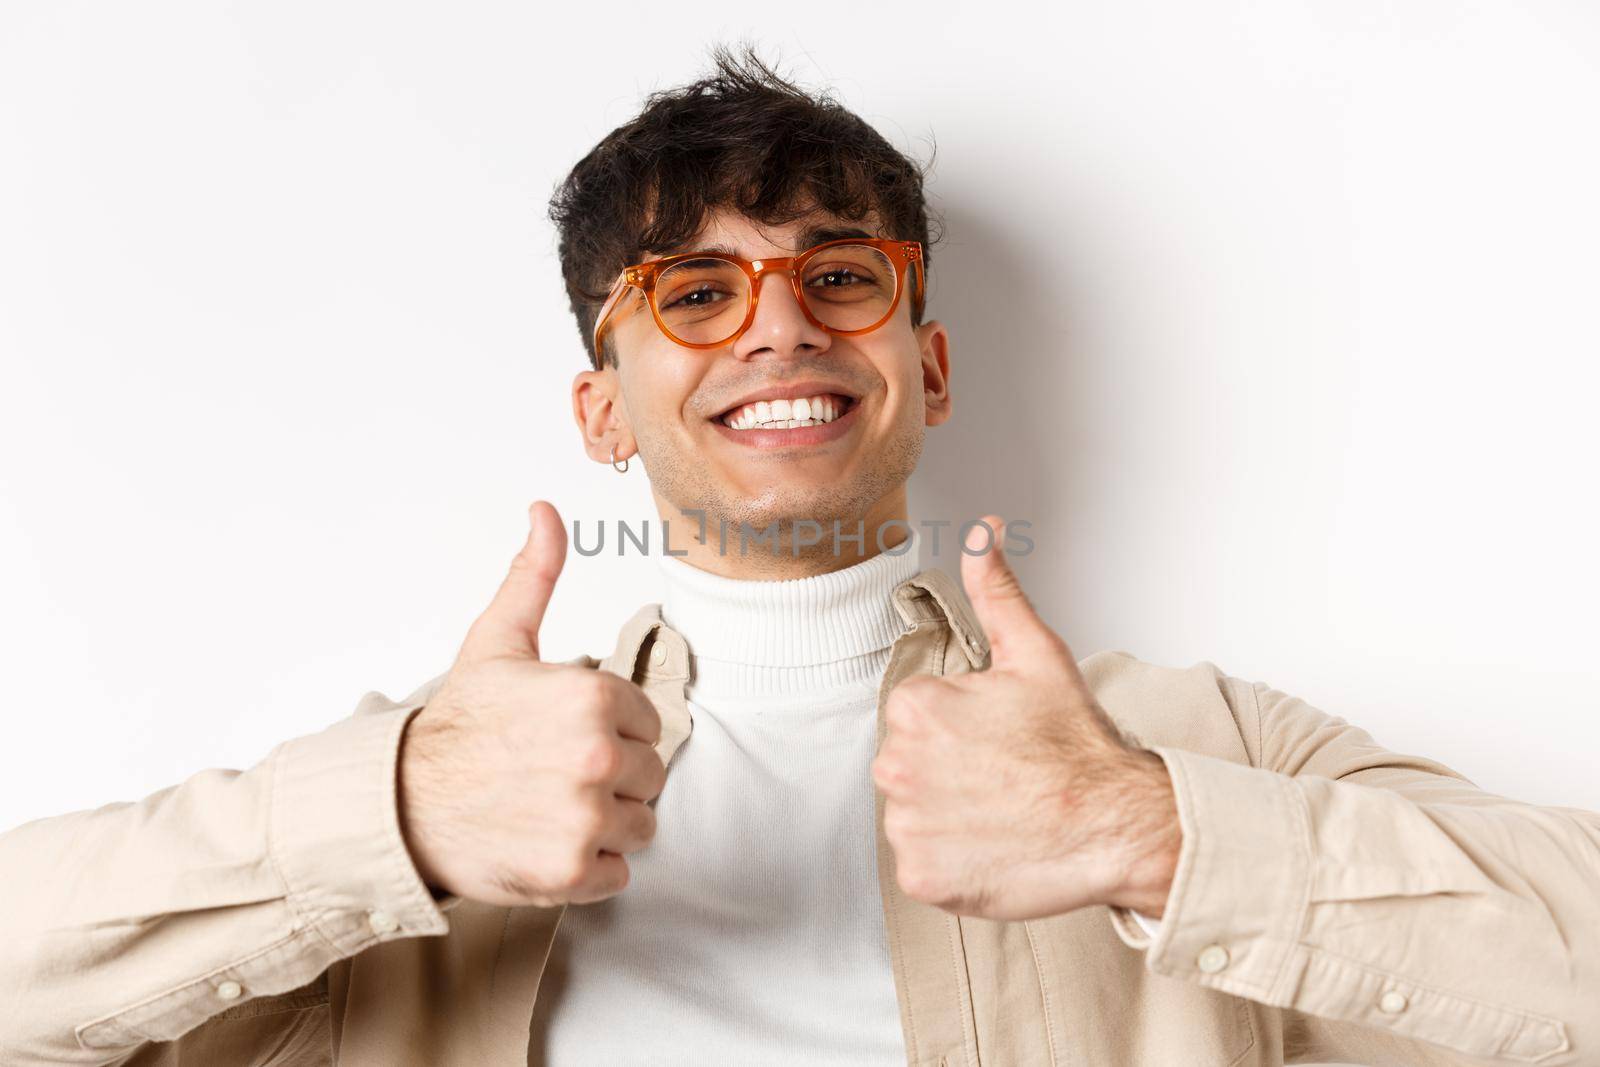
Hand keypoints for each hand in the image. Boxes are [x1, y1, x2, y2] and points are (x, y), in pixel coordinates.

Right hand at [396, 500, 665, 907]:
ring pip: (640, 825)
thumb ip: (534, 577)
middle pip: (650, 775)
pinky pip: (620, 873)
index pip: (649, 723)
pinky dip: (590, 868)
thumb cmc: (456, 726)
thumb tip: (545, 512)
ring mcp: (588, 819)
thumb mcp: (497, 642)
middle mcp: (599, 757)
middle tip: (554, 776)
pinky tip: (548, 844)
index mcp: (594, 697)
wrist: (400, 805)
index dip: (612, 731)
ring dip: (605, 824)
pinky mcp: (574, 872)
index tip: (565, 738)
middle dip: (611, 778)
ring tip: (551, 810)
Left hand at [870, 515, 1180, 920]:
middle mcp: (897, 765)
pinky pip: (922, 864)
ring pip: (914, 814)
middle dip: (949, 771)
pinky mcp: (920, 876)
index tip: (1000, 742)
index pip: (917, 717)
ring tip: (1002, 812)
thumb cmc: (1079, 745)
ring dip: (949, 816)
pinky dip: (953, 861)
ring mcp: (907, 825)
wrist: (1117, 824)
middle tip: (1005, 778)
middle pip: (909, 765)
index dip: (963, 728)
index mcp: (915, 707)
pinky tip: (993, 847)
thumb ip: (996, 589)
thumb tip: (981, 531)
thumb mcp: (1036, 654)